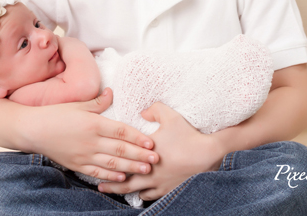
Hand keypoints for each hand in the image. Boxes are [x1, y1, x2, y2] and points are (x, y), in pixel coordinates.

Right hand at [29, 88, 158, 181]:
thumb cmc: (55, 114)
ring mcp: (84, 155)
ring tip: (146, 170)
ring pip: (112, 164)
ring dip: (131, 167)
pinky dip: (111, 176)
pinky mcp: (76, 165)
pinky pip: (97, 173)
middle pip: (121, 149)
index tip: (152, 142)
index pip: (121, 131)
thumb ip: (98, 102)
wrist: (32, 130)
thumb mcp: (78, 104)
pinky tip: (122, 177)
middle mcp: (91, 141)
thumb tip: (112, 92)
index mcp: (93, 123)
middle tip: (156, 159)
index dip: (138, 137)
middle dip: (140, 155)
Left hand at [98, 102, 225, 200]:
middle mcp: (148, 171)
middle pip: (124, 182)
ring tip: (117, 192)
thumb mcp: (170, 115)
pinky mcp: (169, 190)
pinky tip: (140, 194)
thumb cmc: (188, 134)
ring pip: (136, 192)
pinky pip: (151, 196)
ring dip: (125, 192)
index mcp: (144, 153)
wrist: (208, 154)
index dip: (109, 163)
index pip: (122, 161)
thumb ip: (154, 109)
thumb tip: (142, 111)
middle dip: (110, 185)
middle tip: (99, 186)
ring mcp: (159, 183)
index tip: (98, 163)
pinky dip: (143, 195)